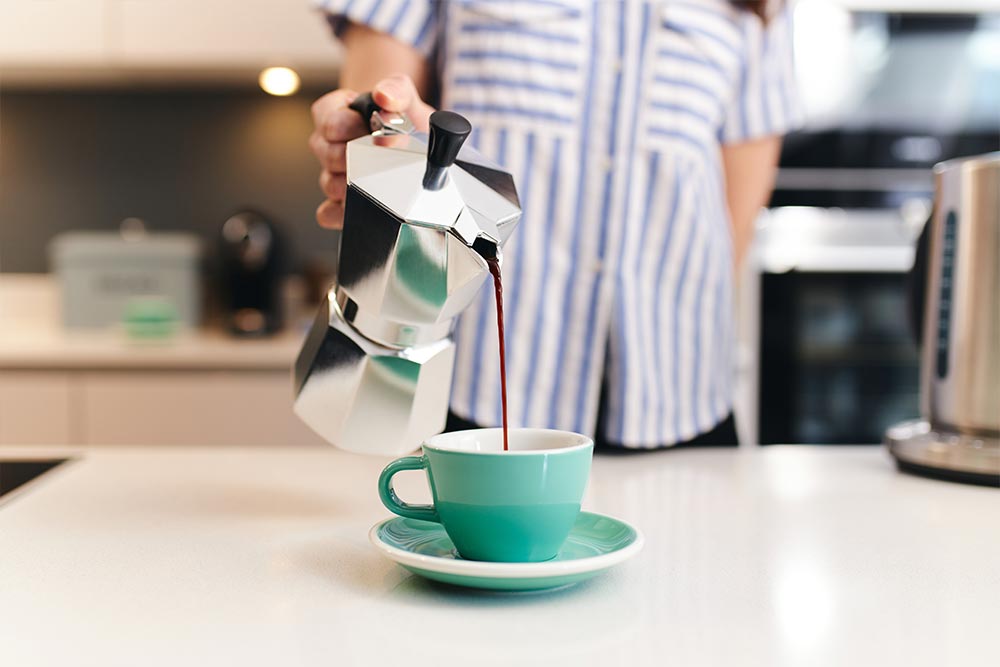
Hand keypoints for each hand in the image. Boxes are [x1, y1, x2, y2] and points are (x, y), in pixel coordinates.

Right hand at [309, 74, 435, 228]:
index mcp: (336, 113)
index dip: (348, 125)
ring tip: (379, 177)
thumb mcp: (406, 100)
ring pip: (329, 183)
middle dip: (356, 156)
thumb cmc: (404, 122)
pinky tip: (363, 207)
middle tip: (381, 155)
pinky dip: (344, 212)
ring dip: (356, 183)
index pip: (326, 119)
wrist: (416, 146)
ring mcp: (333, 174)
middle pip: (327, 153)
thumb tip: (384, 96)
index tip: (370, 127)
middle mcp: (329, 144)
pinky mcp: (340, 202)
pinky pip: (329, 212)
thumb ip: (397, 91)